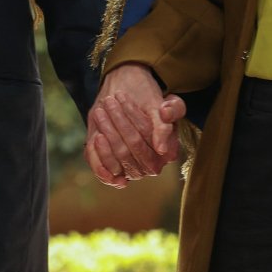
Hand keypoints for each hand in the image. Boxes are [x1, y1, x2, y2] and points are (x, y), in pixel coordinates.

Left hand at [84, 64, 187, 187]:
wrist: (132, 104)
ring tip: (99, 111)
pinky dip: (101, 154)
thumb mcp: (169, 103)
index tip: (123, 99)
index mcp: (169, 152)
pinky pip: (107, 171)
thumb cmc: (152, 103)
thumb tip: (161, 148)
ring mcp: (135, 171)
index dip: (134, 117)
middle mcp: (153, 166)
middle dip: (118, 121)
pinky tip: (98, 136)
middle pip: (133, 145)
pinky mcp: (118, 172)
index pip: (148, 134)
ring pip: (120, 154)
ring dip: (108, 131)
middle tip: (108, 101)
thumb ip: (174, 115)